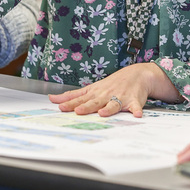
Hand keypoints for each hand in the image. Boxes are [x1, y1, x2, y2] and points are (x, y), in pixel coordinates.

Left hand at [48, 62, 179, 117]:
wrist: (136, 74)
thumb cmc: (111, 84)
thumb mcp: (91, 88)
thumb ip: (73, 96)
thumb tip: (52, 99)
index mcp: (95, 93)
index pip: (80, 98)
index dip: (71, 103)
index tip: (61, 107)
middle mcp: (106, 95)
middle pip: (94, 102)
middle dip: (87, 106)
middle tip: (78, 111)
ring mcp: (120, 98)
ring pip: (113, 104)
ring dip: (108, 109)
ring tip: (103, 113)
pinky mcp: (133, 101)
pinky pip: (135, 107)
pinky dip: (136, 111)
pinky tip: (137, 115)